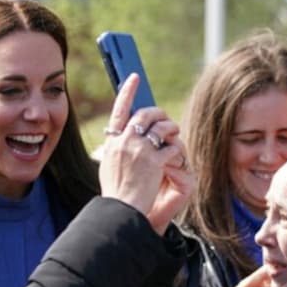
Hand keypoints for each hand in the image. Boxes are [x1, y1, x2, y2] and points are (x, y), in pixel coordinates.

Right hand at [99, 74, 193, 233]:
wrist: (120, 209)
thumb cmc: (116, 191)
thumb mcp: (109, 165)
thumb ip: (118, 148)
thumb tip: (126, 134)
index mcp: (112, 142)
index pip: (119, 110)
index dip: (127, 92)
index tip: (134, 78)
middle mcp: (124, 142)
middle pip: (146, 114)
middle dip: (159, 114)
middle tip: (166, 121)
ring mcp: (139, 151)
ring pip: (163, 127)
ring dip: (172, 130)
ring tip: (173, 137)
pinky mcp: (154, 162)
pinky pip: (172, 147)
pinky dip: (176, 151)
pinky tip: (174, 159)